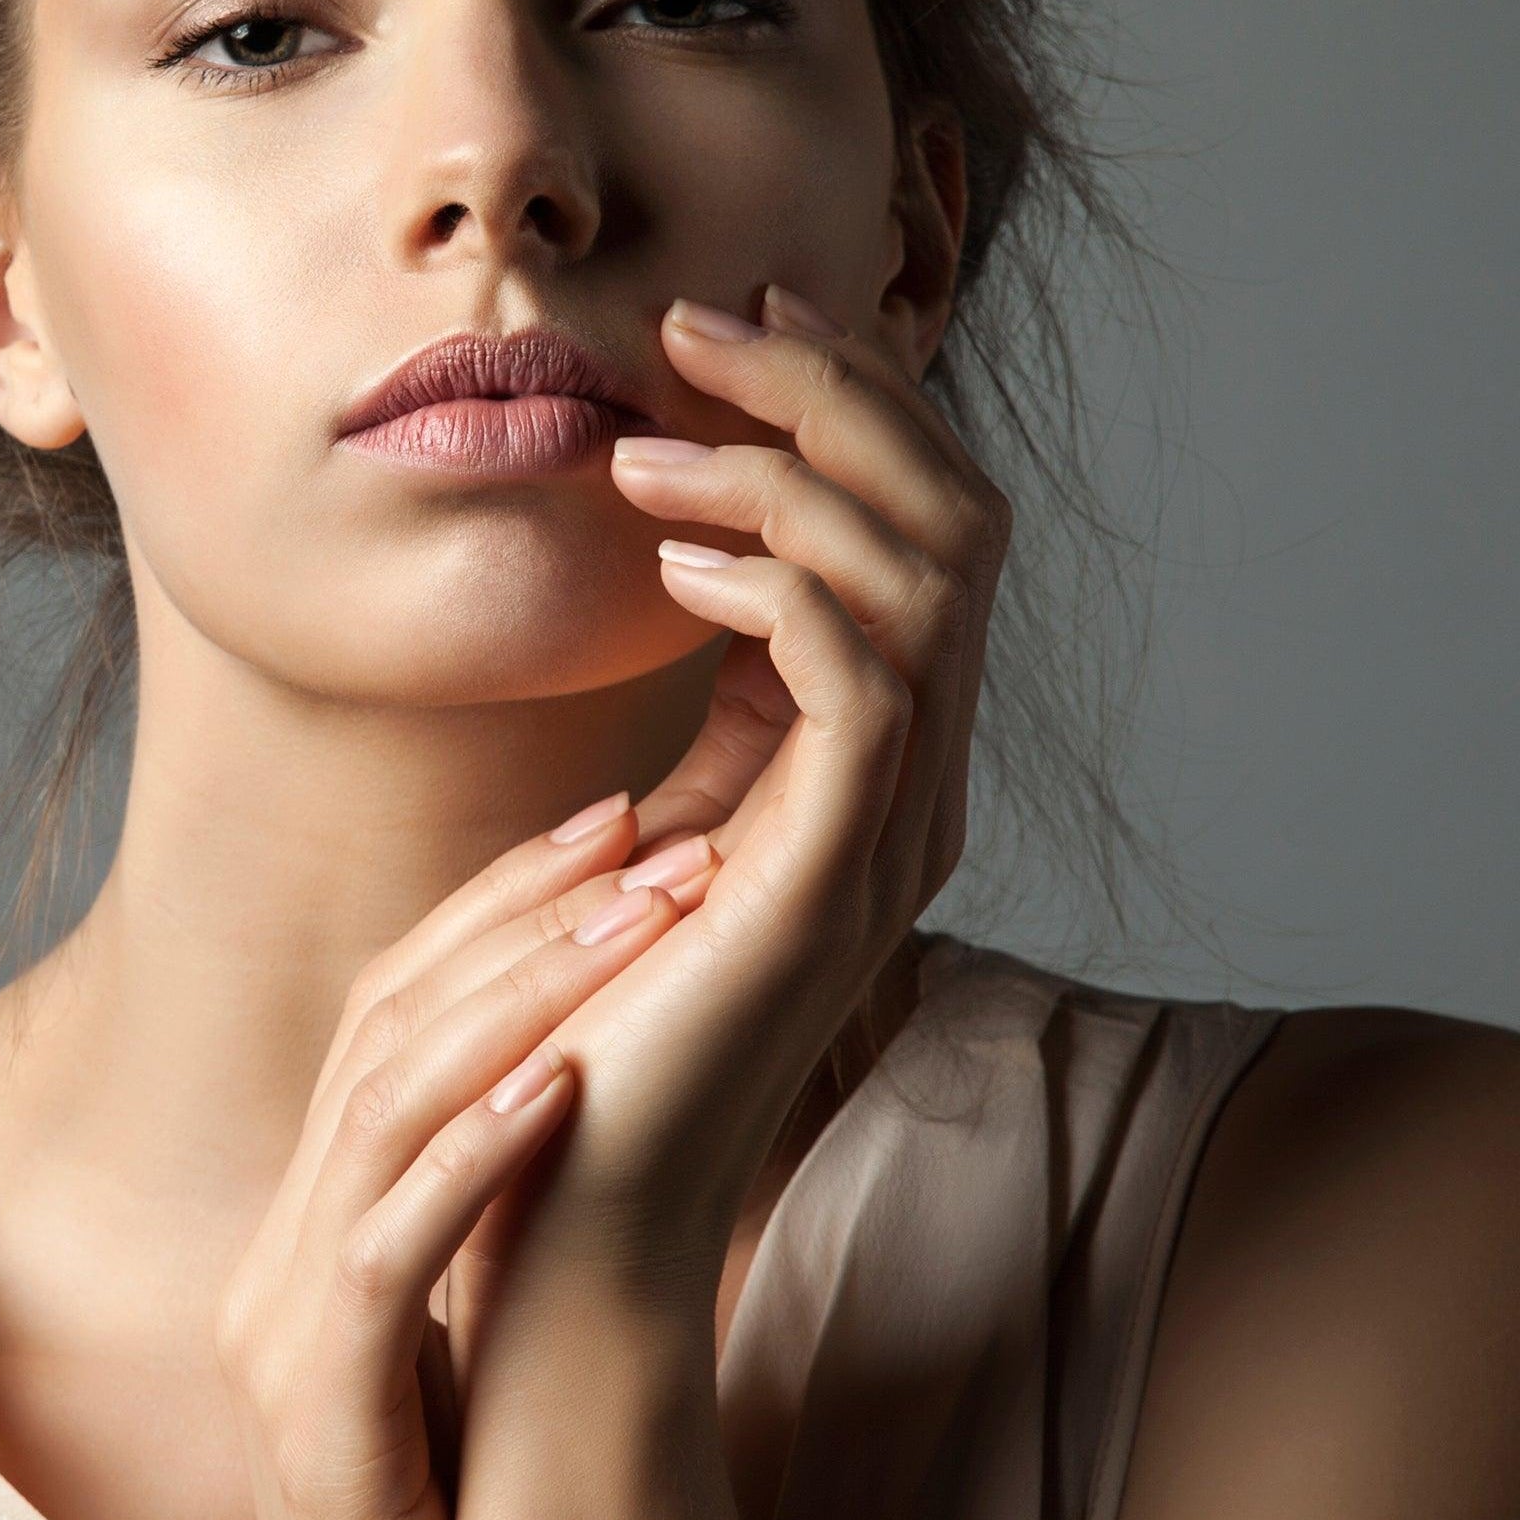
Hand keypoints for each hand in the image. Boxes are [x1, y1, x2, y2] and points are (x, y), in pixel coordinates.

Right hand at [212, 796, 694, 1519]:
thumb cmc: (442, 1510)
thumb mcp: (457, 1329)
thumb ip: (484, 1209)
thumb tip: (585, 1072)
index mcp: (312, 1217)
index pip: (388, 1010)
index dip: (499, 904)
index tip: (620, 819)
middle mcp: (277, 1249)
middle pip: (380, 1028)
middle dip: (523, 918)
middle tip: (654, 836)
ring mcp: (279, 1325)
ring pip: (381, 1112)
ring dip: (521, 1002)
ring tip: (641, 924)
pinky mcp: (314, 1406)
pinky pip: (385, 1256)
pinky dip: (471, 1160)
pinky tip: (560, 1089)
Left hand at [513, 284, 1014, 1298]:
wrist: (564, 1199)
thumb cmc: (580, 1015)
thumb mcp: (652, 821)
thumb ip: (704, 707)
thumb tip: (687, 552)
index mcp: (880, 762)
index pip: (927, 529)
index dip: (853, 406)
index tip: (739, 320)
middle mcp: (914, 785)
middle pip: (955, 520)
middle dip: (837, 395)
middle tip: (703, 328)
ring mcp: (889, 835)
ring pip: (921, 580)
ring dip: (787, 475)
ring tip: (648, 452)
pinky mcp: (832, 878)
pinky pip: (862, 683)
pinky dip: (784, 587)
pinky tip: (675, 558)